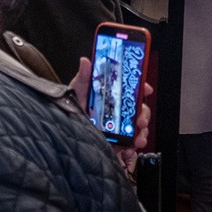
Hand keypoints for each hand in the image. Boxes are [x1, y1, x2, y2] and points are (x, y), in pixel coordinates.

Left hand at [70, 57, 156, 175]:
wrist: (66, 139)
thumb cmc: (72, 112)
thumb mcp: (77, 93)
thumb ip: (83, 78)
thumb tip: (85, 61)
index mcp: (112, 97)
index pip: (132, 90)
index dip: (141, 88)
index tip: (146, 89)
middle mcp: (118, 112)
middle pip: (139, 109)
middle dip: (144, 114)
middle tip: (140, 120)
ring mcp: (120, 128)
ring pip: (139, 127)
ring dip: (142, 133)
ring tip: (137, 139)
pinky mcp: (118, 144)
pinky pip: (132, 145)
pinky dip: (134, 148)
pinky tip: (129, 150)